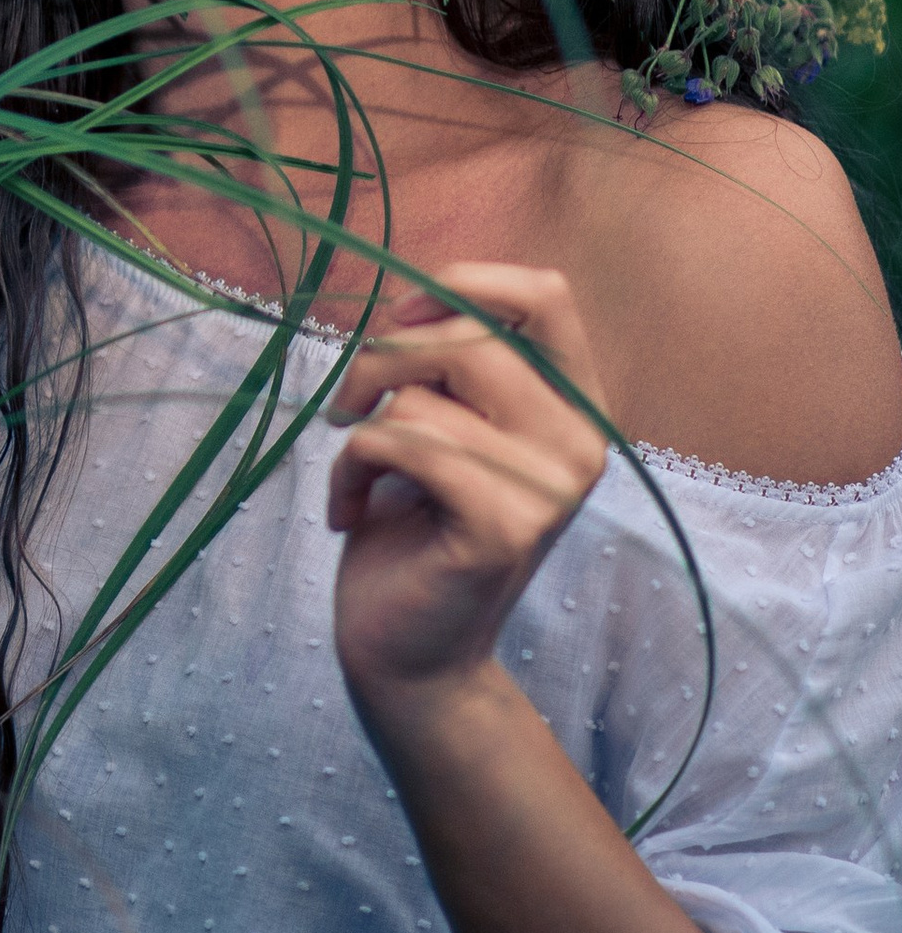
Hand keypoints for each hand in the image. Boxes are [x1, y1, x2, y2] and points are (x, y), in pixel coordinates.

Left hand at [325, 261, 608, 730]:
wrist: (408, 646)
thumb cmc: (412, 517)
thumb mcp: (439, 416)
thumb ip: (448, 356)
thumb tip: (410, 291)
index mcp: (573, 402)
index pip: (543, 293)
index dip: (460, 286)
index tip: (400, 319)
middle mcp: (582, 441)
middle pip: (465, 337)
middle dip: (379, 360)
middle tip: (350, 409)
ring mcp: (551, 488)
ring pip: (421, 397)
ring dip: (360, 428)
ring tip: (361, 473)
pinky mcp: (505, 526)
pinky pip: (403, 446)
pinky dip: (352, 469)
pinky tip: (353, 509)